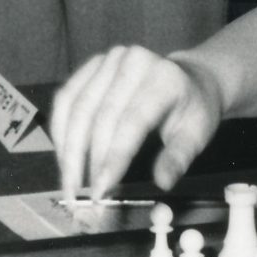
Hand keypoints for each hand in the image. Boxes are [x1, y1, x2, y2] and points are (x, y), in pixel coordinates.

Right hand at [52, 45, 223, 198]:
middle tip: (80, 196)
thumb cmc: (192, 110)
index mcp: (164, 77)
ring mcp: (108, 59)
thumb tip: (162, 182)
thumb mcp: (196, 134)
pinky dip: (60, 131)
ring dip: (67, 149)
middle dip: (86, 159)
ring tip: (68, 183)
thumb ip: (178, 158)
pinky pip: (66, 99)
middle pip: (100, 115)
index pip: (133, 120)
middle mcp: (132, 61)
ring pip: (76, 107)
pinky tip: (63, 157)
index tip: (102, 189)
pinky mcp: (90, 65)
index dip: (114, 156)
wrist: (188, 78)